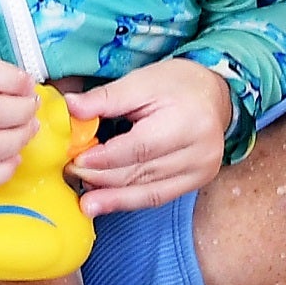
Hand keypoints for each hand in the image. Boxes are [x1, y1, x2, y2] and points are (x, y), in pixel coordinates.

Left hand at [62, 59, 232, 215]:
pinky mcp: (196, 182)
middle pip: (142, 172)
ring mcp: (200, 171)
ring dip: (114, 197)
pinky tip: (107, 203)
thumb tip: (70, 107)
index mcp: (187, 122)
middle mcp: (199, 151)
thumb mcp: (141, 81)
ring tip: (86, 203)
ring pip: (149, 191)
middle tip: (71, 175)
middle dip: (103, 178)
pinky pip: (158, 197)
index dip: (105, 158)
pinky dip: (130, 201)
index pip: (140, 147)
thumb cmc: (177, 84)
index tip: (76, 161)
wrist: (214, 95)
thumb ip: (106, 98)